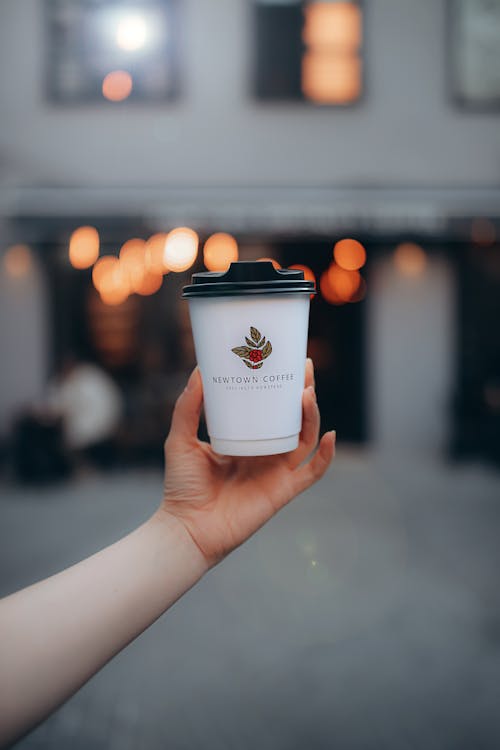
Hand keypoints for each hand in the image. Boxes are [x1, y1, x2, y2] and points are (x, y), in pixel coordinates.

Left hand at [159, 358, 334, 566]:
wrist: (187, 526)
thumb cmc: (182, 486)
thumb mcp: (180, 439)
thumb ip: (188, 407)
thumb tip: (200, 371)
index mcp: (246, 439)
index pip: (269, 408)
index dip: (279, 386)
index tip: (283, 359)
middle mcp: (266, 452)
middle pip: (294, 418)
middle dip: (303, 391)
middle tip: (304, 366)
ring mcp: (277, 471)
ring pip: (306, 438)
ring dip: (312, 415)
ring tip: (307, 392)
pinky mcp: (284, 491)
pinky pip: (314, 472)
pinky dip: (327, 455)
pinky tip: (330, 435)